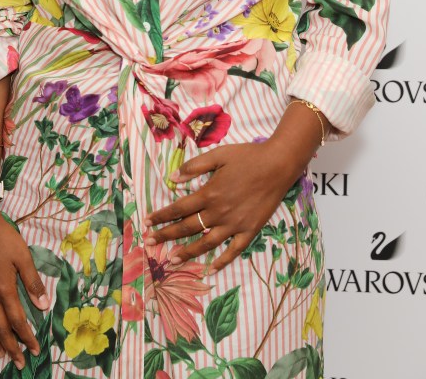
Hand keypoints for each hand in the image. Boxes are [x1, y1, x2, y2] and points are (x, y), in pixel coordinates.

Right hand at [0, 203, 49, 369]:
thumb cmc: (2, 236)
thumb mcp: (23, 256)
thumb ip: (33, 281)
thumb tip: (43, 304)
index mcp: (4, 289)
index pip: (18, 321)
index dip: (27, 336)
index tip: (35, 348)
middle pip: (1, 329)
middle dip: (11, 347)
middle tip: (19, 361)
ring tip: (2, 354)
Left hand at [143, 139, 302, 274]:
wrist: (278, 164)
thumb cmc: (248, 156)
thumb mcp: (218, 155)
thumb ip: (194, 167)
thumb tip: (172, 179)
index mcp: (210, 193)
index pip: (178, 209)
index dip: (161, 216)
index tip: (146, 222)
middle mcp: (219, 212)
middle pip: (187, 228)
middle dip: (166, 236)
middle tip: (149, 243)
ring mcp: (235, 224)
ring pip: (206, 243)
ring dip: (187, 253)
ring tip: (171, 260)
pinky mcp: (250, 230)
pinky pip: (234, 250)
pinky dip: (222, 261)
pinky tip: (211, 269)